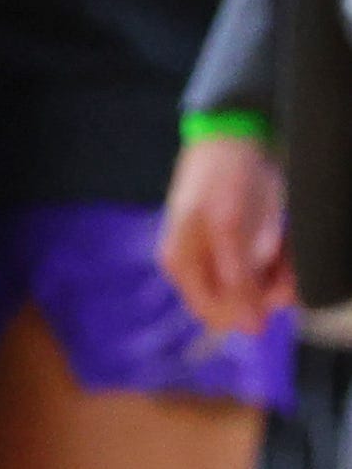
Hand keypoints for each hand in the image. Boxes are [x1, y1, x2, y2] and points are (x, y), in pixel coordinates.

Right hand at [161, 130, 294, 335]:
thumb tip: (249, 329)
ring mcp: (224, 261)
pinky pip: (270, 278)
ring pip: (260, 295)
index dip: (245, 308)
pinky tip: (285, 246)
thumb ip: (236, 278)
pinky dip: (285, 268)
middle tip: (279, 261)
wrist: (239, 138)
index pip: (213, 315)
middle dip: (267, 291)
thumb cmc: (224, 178)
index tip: (265, 286)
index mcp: (182, 265)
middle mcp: (201, 268)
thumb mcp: (227, 227)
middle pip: (240, 307)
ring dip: (281, 279)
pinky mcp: (245, 252)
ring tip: (283, 248)